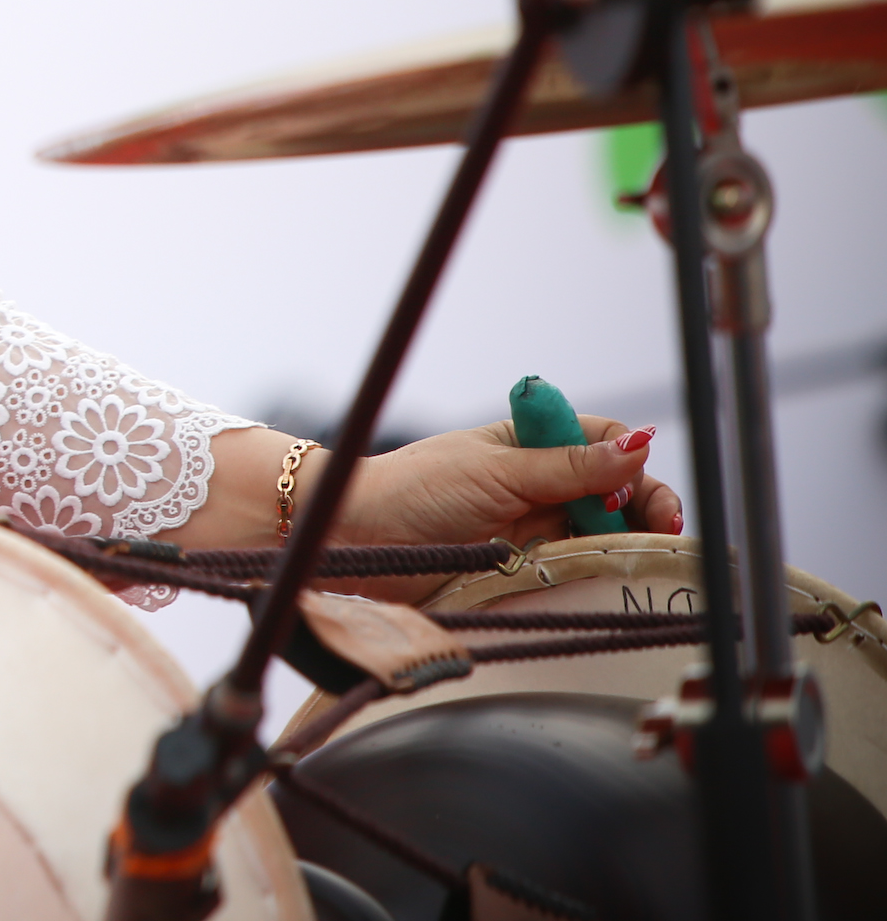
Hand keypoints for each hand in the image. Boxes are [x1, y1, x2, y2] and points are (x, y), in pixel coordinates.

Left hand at [338, 415, 679, 579]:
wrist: (361, 540)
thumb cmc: (415, 490)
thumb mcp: (496, 471)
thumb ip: (567, 466)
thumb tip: (638, 446)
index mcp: (531, 447)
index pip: (602, 444)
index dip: (630, 462)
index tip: (641, 486)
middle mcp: (540, 488)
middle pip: (615, 494)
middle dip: (645, 508)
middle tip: (663, 529)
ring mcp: (536, 531)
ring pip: (602, 536)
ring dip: (628, 544)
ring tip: (648, 557)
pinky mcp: (528, 573)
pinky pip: (577, 575)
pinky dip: (600, 577)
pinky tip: (617, 581)